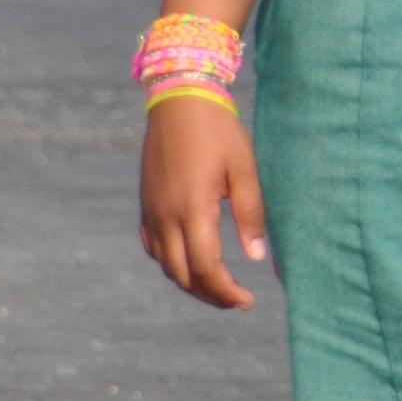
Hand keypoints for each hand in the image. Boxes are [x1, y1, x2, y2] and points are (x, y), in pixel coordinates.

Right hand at [140, 95, 267, 309]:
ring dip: (190, 282)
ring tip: (218, 285)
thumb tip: (255, 257)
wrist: (179, 100)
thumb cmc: (217, 131)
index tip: (247, 300)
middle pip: (182, 275)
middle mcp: (166, 216)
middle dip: (210, 295)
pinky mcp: (146, 204)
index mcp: (192, 209)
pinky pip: (152, 246)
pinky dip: (170, 263)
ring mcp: (151, 211)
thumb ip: (250, 214)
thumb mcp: (244, 169)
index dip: (226, 292)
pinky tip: (189, 261)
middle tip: (237, 300)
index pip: (206, 268)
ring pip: (165, 265)